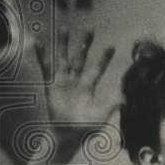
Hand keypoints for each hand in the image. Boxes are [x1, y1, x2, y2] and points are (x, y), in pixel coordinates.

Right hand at [34, 30, 115, 150]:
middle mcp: (76, 81)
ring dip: (64, 44)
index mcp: (88, 87)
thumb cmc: (85, 128)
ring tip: (65, 28)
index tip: (112, 46)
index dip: (104, 58)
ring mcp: (62, 82)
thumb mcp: (101, 116)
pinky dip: (42, 55)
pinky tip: (39, 42)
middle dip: (85, 44)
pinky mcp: (50, 85)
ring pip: (64, 59)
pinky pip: (46, 68)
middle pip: (81, 58)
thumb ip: (112, 105)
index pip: (97, 69)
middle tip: (90, 29)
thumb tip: (125, 98)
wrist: (67, 135)